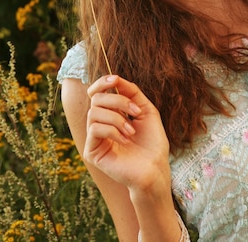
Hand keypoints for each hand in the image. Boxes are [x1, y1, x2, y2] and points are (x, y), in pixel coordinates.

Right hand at [84, 74, 170, 193]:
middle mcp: (99, 124)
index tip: (115, 80)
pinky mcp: (92, 151)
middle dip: (119, 102)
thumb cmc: (153, 142)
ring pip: (94, 112)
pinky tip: (125, 140)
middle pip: (96, 99)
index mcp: (110, 113)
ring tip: (132, 131)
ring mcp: (94, 138)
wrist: (156, 169)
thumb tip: (115, 78)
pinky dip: (112, 131)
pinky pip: (94, 129)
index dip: (102, 83)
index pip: (96, 92)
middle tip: (136, 113)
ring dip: (117, 118)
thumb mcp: (145, 110)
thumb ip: (131, 92)